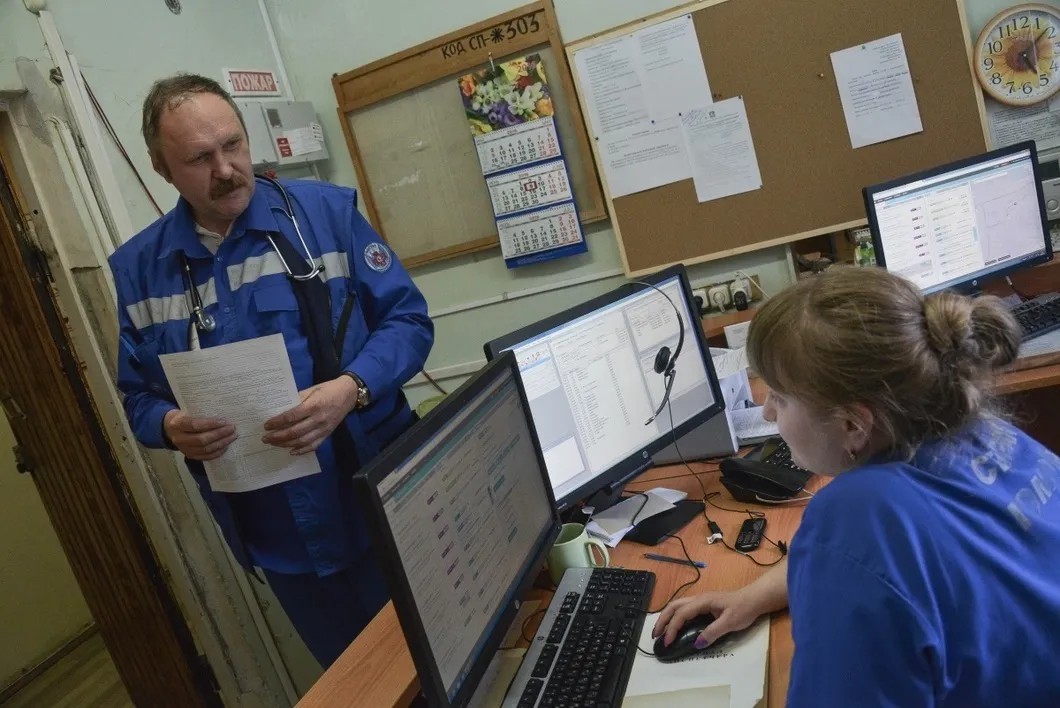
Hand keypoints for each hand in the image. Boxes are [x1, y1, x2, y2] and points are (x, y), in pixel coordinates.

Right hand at [163, 409, 236, 460]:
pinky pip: (205, 457)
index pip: (194, 425)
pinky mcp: (189, 456)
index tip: (224, 421)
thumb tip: (222, 413)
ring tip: (232, 436)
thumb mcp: (186, 410)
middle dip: (219, 434)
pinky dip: (217, 452)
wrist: (169, 428)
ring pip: (205, 449)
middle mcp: (179, 439)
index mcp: (177, 424)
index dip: (210, 424)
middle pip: (201, 439)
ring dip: (221, 443)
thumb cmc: (183, 416)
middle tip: (232, 428)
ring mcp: (184, 449)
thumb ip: (199, 412)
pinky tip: (225, 446)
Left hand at [262, 376, 358, 454]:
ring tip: (275, 444)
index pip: (291, 417)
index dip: (277, 422)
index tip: (266, 425)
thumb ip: (297, 399)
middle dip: (278, 436)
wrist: (348, 394)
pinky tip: (291, 451)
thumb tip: (281, 409)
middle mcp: (318, 419)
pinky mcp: (328, 434)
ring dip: (286, 444)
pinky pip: (314, 445)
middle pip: (295, 431)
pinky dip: (302, 450)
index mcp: (313, 405)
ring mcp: (324, 428)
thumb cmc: (328, 389)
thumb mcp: (312, 389)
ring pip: (302, 441)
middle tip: (266, 438)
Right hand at [653, 557, 787, 648]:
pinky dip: (675, 617)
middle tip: (655, 635)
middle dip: (662, 620)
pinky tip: (675, 625)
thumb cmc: (743, 609)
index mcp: (702, 601)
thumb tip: (697, 643)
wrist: (754, 599)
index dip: (672, 628)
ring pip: (677, 606)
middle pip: (673, 607)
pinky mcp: (704, 605)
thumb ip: (713, 632)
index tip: (667, 642)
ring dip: (667, 617)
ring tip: (661, 631)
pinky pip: (684, 609)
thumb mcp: (730, 622)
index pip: (681, 615)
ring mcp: (701, 601)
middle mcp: (698, 599)